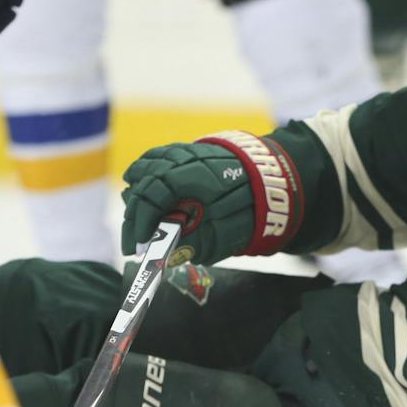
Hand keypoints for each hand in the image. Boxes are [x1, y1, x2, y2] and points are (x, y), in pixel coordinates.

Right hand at [119, 133, 302, 261]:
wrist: (275, 183)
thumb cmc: (251, 212)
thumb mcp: (225, 237)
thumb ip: (193, 245)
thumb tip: (163, 256)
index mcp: (198, 178)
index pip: (154, 194)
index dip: (141, 221)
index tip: (139, 244)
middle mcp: (189, 159)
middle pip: (146, 181)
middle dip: (135, 214)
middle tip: (133, 242)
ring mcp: (190, 152)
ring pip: (150, 164)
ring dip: (136, 188)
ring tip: (131, 213)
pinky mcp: (192, 151)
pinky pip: (161, 155)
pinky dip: (146, 169)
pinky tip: (139, 181)